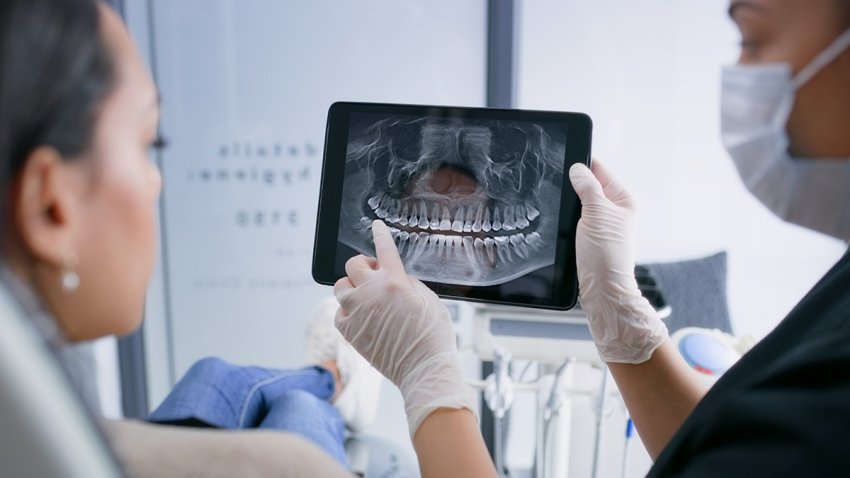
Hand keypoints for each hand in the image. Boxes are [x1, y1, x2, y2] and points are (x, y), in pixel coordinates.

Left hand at [334, 220, 476, 436]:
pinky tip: (360, 316)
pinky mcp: (350, 332)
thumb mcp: (430, 299)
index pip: (384, 250)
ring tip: (365, 296)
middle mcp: (372, 294)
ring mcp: (357, 313)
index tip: (376, 227)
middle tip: (374, 275)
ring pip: (340, 286)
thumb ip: (409, 282)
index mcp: (394, 283)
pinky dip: (347, 311)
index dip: (380, 235)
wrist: (424, 368)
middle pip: (353, 265)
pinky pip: (338, 312)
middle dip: (364, 266)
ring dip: (352, 286)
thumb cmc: (432, 336)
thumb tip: (394, 277)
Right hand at [569, 161, 667, 362]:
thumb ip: (587, 187)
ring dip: (569, 204)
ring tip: (560, 207)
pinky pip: (575, 219)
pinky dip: (567, 218)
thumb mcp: (596, 213)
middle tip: (557, 184)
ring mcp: (601, 224)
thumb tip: (578, 168)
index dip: (583, 165)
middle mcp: (614, 210)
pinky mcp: (589, 238)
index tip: (564, 160)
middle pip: (588, 186)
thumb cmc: (606, 254)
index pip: (600, 170)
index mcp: (623, 199)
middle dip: (573, 185)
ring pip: (579, 203)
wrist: (602, 289)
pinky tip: (562, 223)